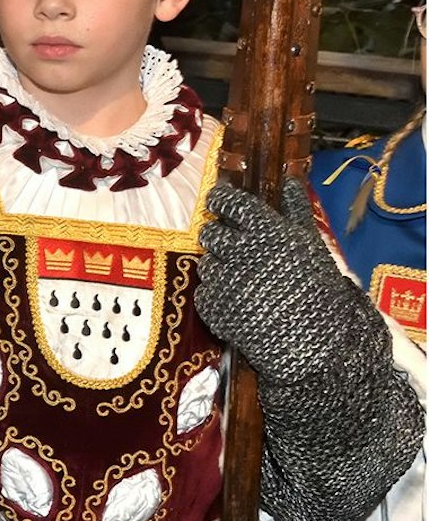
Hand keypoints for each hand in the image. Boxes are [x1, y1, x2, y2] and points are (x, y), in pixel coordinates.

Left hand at [197, 177, 382, 384]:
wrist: (314, 342)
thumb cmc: (317, 289)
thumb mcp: (312, 245)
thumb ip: (296, 210)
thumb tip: (288, 178)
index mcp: (268, 234)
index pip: (231, 203)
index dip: (220, 200)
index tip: (219, 201)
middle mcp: (242, 253)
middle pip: (210, 233)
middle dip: (218, 237)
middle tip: (234, 248)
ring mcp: (225, 281)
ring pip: (206, 263)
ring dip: (220, 268)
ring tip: (246, 283)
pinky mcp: (213, 307)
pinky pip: (204, 291)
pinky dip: (217, 295)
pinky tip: (240, 302)